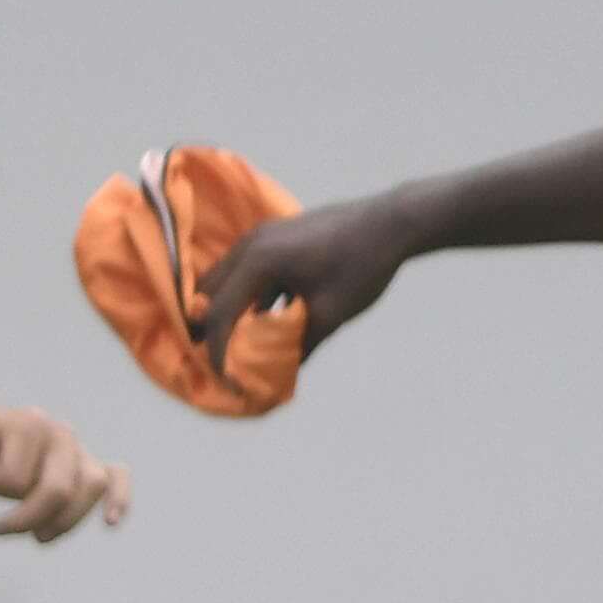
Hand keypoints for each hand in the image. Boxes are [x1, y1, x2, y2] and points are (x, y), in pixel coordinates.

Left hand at [0, 406, 130, 541]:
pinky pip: (116, 478)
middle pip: (58, 489)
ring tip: (36, 537)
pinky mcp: (89, 466)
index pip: (19, 476)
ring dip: (61, 523)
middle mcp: (60, 432)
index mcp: (27, 420)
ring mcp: (77, 450)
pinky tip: (110, 522)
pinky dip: (120, 497)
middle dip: (25, 518)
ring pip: (90, 490)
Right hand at [195, 192, 421, 376]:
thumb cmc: (361, 267)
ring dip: (227, 308)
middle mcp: (252, 243)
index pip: (221, 312)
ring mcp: (265, 234)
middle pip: (211, 290)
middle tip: (214, 361)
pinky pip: (249, 268)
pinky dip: (247, 293)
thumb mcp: (329, 315)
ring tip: (232, 342)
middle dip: (209, 326)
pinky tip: (263, 317)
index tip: (224, 379)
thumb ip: (299, 345)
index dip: (217, 350)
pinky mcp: (279, 236)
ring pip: (228, 277)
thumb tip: (280, 373)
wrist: (393, 223)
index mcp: (258, 261)